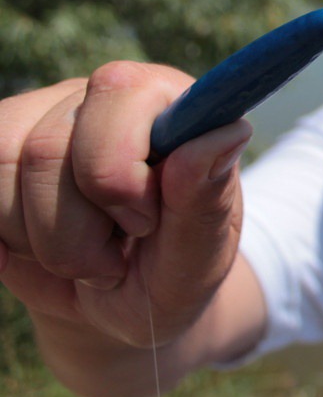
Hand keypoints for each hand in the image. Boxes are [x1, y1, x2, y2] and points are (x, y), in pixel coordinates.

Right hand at [0, 62, 250, 349]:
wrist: (123, 303)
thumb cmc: (172, 274)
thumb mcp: (199, 258)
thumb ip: (206, 201)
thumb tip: (225, 133)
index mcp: (176, 106)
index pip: (123, 93)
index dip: (118, 174)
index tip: (144, 224)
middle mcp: (111, 96)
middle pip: (49, 147)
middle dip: (76, 230)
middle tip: (116, 258)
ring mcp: (49, 113)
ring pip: (2, 164)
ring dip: (37, 239)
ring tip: (84, 256)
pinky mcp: (4, 144)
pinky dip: (1, 237)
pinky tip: (37, 249)